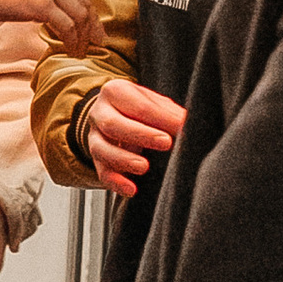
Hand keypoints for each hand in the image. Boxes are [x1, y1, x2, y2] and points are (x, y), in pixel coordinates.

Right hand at [80, 75, 183, 200]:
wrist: (116, 115)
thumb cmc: (140, 109)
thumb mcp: (154, 103)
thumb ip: (169, 112)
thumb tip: (188, 124)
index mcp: (115, 92)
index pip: (137, 105)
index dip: (161, 117)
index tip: (182, 126)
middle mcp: (100, 112)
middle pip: (113, 124)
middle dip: (141, 135)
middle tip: (166, 143)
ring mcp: (94, 137)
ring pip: (102, 149)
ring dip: (124, 160)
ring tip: (144, 167)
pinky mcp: (96, 159)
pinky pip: (102, 172)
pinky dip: (116, 182)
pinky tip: (131, 190)